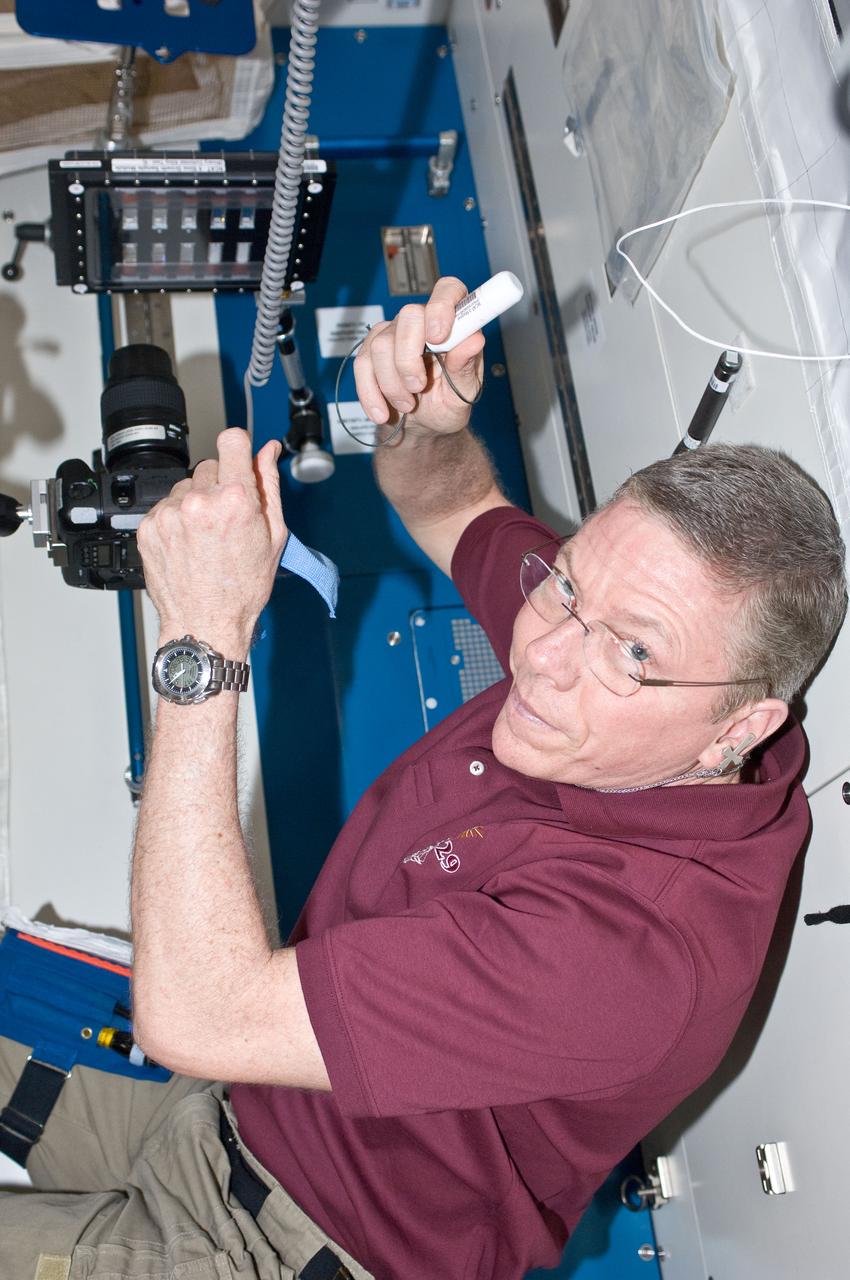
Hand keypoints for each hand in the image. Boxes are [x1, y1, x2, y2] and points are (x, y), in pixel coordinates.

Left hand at [137, 428, 286, 651]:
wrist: (205, 623)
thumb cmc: (242, 588)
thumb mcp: (272, 536)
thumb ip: (269, 485)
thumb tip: (268, 451)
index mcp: (235, 500)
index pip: (232, 440)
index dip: (238, 448)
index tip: (239, 458)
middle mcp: (199, 502)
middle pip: (210, 466)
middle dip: (220, 486)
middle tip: (227, 520)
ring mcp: (170, 514)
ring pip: (186, 488)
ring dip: (196, 503)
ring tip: (206, 538)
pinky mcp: (149, 527)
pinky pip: (166, 507)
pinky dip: (177, 520)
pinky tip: (189, 545)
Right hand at [354, 276, 484, 435]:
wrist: (423, 426)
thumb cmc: (447, 403)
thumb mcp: (465, 392)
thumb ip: (467, 366)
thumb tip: (475, 339)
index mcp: (453, 323)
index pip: (448, 290)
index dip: (442, 307)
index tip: (438, 337)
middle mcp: (422, 322)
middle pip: (408, 317)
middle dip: (409, 360)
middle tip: (418, 388)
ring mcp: (393, 333)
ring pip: (382, 345)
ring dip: (392, 383)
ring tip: (407, 404)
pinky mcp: (371, 352)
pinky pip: (363, 364)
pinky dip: (371, 393)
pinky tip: (382, 411)